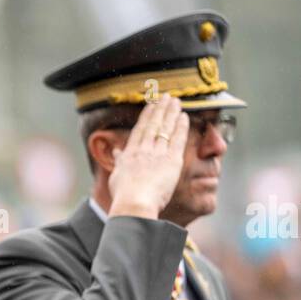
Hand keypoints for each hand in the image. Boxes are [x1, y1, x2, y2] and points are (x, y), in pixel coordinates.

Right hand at [107, 95, 187, 219]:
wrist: (134, 203)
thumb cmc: (124, 196)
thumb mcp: (116, 177)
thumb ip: (118, 162)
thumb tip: (116, 152)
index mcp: (129, 153)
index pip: (140, 130)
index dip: (146, 115)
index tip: (151, 105)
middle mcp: (143, 150)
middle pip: (153, 124)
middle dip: (160, 109)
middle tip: (166, 96)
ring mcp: (157, 153)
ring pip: (165, 128)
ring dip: (171, 113)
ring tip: (176, 101)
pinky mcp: (171, 160)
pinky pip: (177, 139)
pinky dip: (180, 127)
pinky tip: (184, 117)